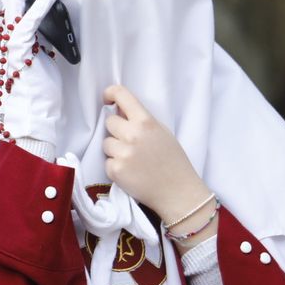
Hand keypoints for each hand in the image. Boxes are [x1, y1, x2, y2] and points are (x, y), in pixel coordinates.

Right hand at [0, 0, 63, 146]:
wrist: (34, 117)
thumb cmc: (41, 90)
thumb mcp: (44, 57)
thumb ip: (42, 38)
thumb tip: (51, 21)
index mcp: (16, 34)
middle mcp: (12, 34)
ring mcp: (15, 41)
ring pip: (18, 0)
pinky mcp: (24, 49)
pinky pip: (33, 19)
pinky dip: (44, 1)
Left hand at [102, 84, 208, 225]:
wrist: (178, 192)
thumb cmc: (173, 160)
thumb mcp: (162, 132)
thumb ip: (141, 120)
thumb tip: (119, 109)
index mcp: (146, 121)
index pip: (122, 95)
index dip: (111, 93)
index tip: (107, 99)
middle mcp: (132, 134)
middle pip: (109, 122)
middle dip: (117, 130)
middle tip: (130, 142)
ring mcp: (123, 153)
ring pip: (106, 143)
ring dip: (115, 149)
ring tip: (133, 160)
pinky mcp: (115, 170)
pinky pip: (107, 162)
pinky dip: (116, 166)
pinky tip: (131, 172)